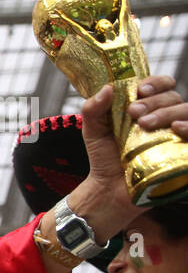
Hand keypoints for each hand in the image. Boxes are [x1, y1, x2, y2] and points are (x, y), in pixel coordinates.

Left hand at [61, 75, 187, 254]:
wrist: (109, 189)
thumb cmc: (103, 158)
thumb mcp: (93, 131)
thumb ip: (94, 109)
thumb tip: (106, 87)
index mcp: (148, 107)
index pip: (162, 86)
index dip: (155, 83)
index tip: (140, 90)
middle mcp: (166, 118)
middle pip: (174, 97)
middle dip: (154, 101)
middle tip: (134, 112)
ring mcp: (177, 135)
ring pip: (187, 111)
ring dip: (168, 112)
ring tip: (145, 124)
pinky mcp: (183, 152)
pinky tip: (176, 128)